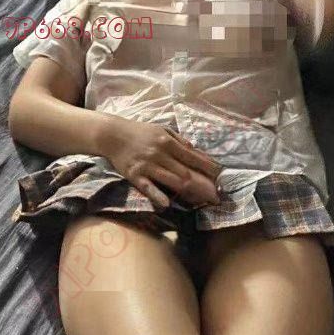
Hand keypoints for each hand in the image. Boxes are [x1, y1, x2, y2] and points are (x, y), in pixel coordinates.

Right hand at [100, 117, 222, 208]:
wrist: (112, 135)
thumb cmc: (139, 132)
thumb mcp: (161, 129)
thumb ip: (179, 140)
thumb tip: (195, 150)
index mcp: (168, 142)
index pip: (193, 157)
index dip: (208, 168)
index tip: (221, 176)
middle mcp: (160, 154)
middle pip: (186, 172)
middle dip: (203, 184)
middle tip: (217, 195)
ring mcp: (147, 166)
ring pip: (171, 180)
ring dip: (189, 192)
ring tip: (203, 201)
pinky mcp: (135, 176)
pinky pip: (148, 188)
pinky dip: (158, 196)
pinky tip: (167, 204)